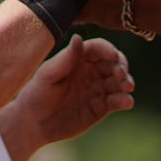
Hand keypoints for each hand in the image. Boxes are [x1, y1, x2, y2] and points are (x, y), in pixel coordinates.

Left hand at [0, 35, 134, 160]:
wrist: (34, 123)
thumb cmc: (37, 94)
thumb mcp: (48, 75)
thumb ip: (65, 58)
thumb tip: (78, 37)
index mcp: (79, 59)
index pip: (99, 48)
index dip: (108, 50)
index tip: (113, 56)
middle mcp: (92, 71)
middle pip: (114, 63)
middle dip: (122, 66)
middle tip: (121, 74)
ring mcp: (99, 89)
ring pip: (119, 82)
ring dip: (127, 82)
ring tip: (127, 87)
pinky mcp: (102, 107)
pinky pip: (118, 101)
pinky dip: (125, 100)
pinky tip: (127, 102)